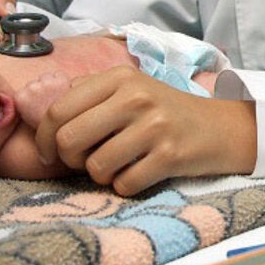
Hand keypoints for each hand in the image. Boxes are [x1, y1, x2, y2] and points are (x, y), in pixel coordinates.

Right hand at [14, 71, 71, 126]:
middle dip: (42, 88)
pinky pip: (60, 74)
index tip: (38, 104)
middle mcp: (31, 88)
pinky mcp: (61, 81)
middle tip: (49, 101)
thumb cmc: (45, 125)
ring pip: (47, 76)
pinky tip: (63, 92)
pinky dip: (62, 80)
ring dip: (52, 83)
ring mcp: (46, 83)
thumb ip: (24, 100)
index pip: (25, 87)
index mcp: (19, 97)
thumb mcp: (26, 115)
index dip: (33, 95)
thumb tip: (24, 89)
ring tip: (56, 98)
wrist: (63, 129)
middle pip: (36, 80)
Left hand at [34, 68, 256, 195]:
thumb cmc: (165, 112)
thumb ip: (89, 93)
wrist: (221, 128)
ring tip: (118, 165)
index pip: (59, 111)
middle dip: (70, 160)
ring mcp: (155, 126)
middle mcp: (136, 97)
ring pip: (96, 167)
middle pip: (69, 140)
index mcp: (119, 78)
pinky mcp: (170, 155)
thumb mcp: (130, 88)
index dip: (44, 139)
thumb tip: (46, 115)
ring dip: (102, 175)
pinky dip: (126, 186)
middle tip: (84, 161)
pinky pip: (124, 184)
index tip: (49, 153)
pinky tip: (139, 173)